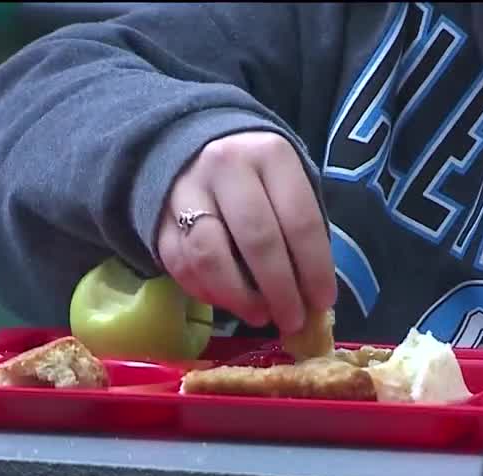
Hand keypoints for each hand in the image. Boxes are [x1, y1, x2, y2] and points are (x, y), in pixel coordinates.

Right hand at [155, 131, 336, 334]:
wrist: (194, 149)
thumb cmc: (257, 178)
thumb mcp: (287, 186)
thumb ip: (301, 233)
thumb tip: (312, 296)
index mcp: (270, 154)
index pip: (299, 220)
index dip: (315, 268)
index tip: (323, 301)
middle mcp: (226, 166)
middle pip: (257, 240)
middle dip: (280, 290)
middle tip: (292, 320)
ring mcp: (186, 191)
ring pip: (211, 257)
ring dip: (240, 297)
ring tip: (260, 316)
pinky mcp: (159, 219)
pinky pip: (181, 266)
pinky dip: (207, 293)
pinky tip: (229, 303)